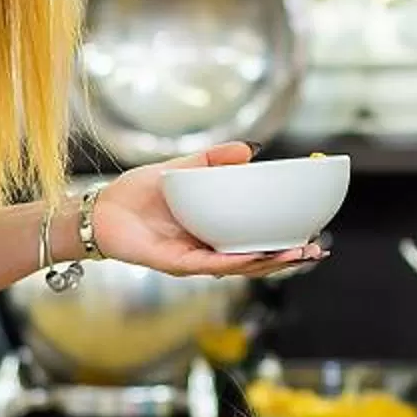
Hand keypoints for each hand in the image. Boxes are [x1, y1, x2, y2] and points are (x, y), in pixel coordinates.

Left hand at [88, 144, 325, 277]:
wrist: (100, 211)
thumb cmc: (136, 194)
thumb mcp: (181, 168)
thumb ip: (211, 160)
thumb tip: (248, 150)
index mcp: (213, 230)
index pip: (255, 238)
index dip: (283, 239)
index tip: (312, 233)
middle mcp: (208, 249)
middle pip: (256, 258)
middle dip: (287, 257)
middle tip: (316, 250)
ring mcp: (194, 259)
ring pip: (239, 267)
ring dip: (269, 262)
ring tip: (296, 254)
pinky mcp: (176, 264)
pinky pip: (210, 264)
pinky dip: (235, 262)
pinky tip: (256, 257)